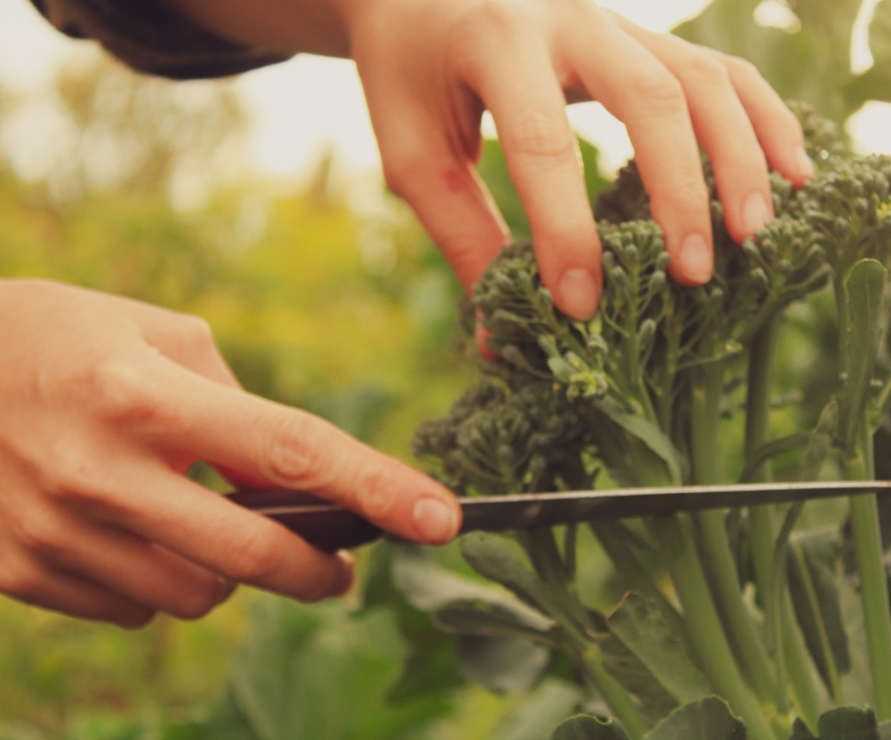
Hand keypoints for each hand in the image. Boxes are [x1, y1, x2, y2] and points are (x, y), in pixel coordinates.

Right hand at [0, 279, 459, 626]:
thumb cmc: (56, 335)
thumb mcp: (154, 334)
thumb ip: (233, 403)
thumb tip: (289, 477)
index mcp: (143, 395)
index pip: (291, 452)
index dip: (377, 488)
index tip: (441, 518)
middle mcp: (99, 470)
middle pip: (253, 554)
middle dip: (317, 571)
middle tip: (340, 566)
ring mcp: (54, 532)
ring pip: (195, 596)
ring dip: (227, 570)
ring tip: (205, 522)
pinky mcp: (19, 573)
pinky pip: (132, 608)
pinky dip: (157, 581)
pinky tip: (138, 535)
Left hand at [343, 0, 813, 317]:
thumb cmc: (412, 71)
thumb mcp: (413, 149)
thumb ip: (460, 235)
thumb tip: (501, 340)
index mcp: (495, 40)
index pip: (542, 141)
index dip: (565, 230)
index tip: (581, 306)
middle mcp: (570, 16)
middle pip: (652, 96)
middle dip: (680, 191)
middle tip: (692, 275)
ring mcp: (619, 20)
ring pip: (703, 78)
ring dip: (740, 157)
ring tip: (755, 234)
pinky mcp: (648, 36)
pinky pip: (724, 69)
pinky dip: (765, 120)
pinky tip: (794, 174)